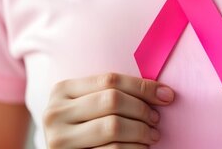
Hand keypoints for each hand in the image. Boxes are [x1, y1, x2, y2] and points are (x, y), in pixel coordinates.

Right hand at [43, 72, 174, 148]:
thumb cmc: (82, 128)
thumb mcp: (86, 105)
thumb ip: (109, 94)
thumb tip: (162, 92)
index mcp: (62, 90)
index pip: (109, 80)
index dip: (142, 87)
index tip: (166, 95)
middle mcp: (55, 113)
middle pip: (112, 101)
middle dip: (142, 110)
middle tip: (156, 119)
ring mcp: (60, 139)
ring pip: (113, 127)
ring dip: (141, 131)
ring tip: (152, 135)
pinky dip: (134, 148)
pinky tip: (141, 148)